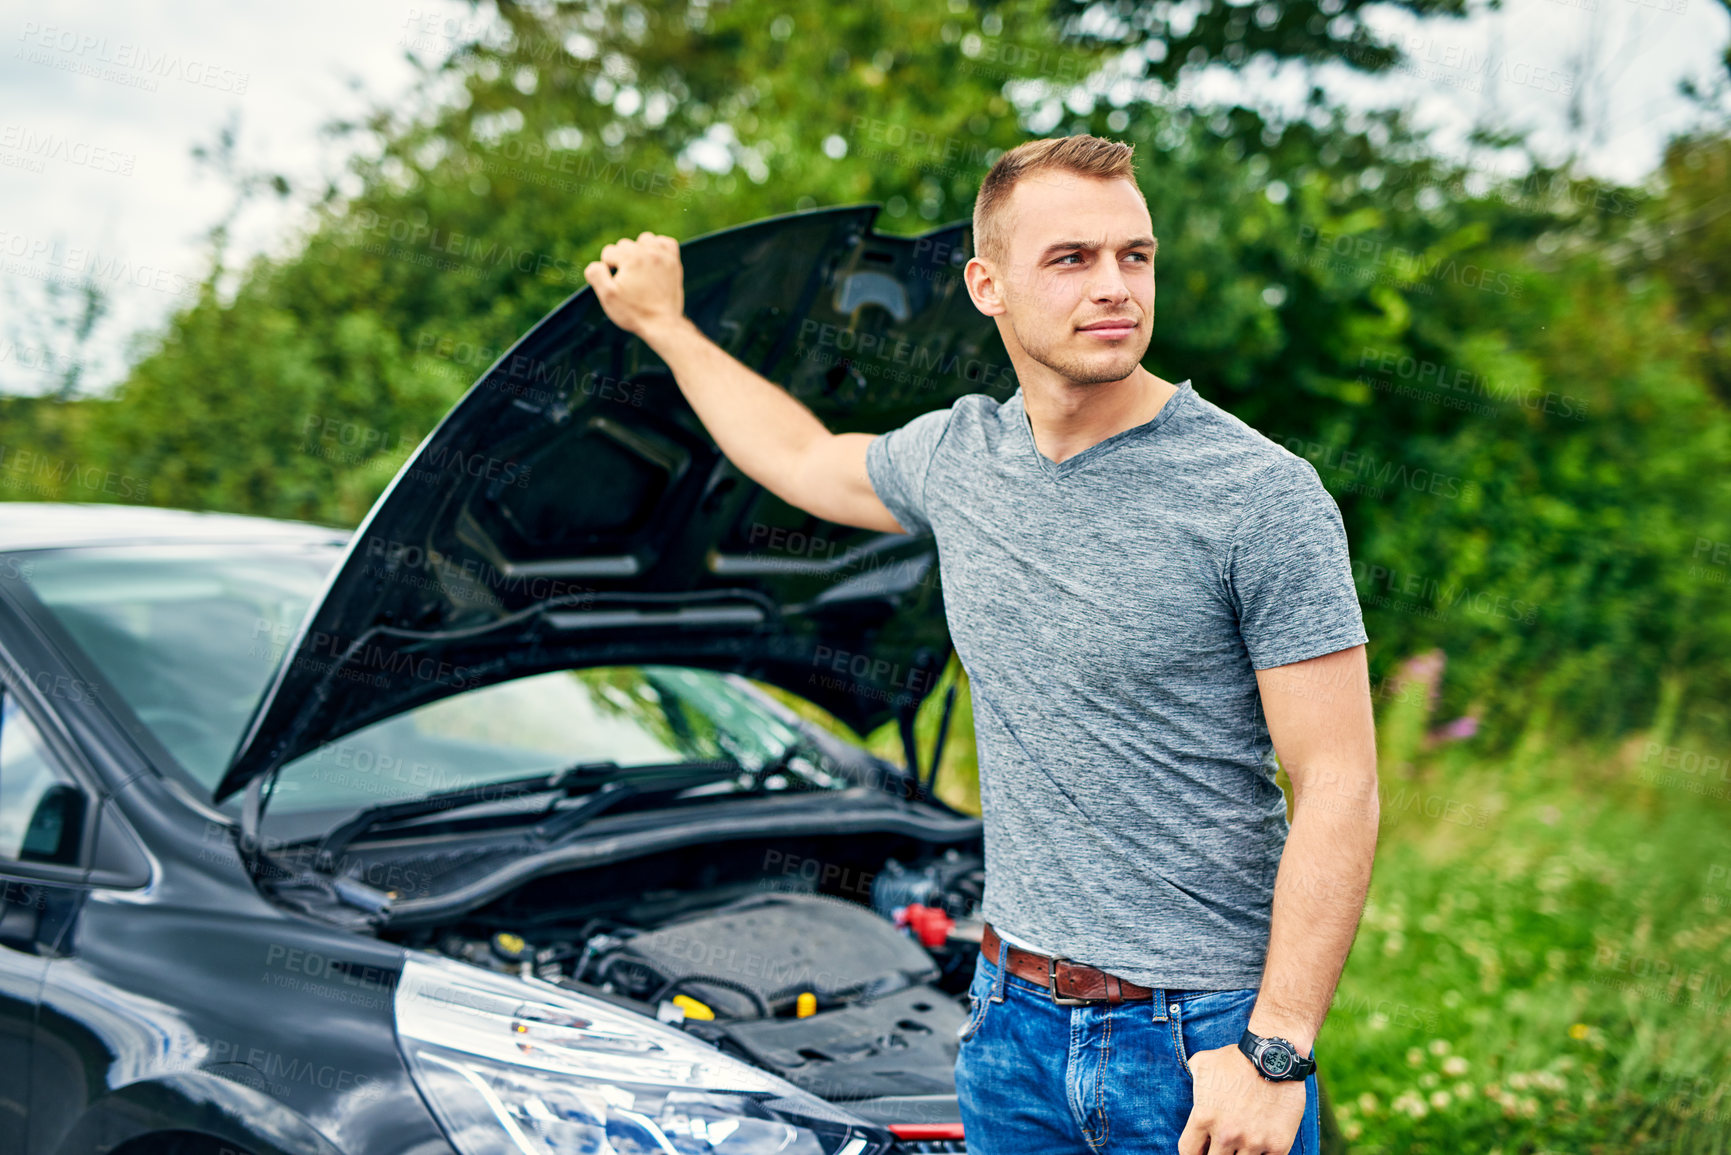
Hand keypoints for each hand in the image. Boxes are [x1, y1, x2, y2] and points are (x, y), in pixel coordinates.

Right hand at [583, 231, 685, 339]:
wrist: (662, 325)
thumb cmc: (634, 313)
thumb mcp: (608, 296)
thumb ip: (596, 275)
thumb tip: (596, 265)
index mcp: (632, 258)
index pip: (609, 252)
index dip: (608, 269)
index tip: (617, 284)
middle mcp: (649, 252)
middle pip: (625, 245)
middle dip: (622, 261)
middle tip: (628, 282)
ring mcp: (664, 257)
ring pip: (645, 240)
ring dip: (639, 251)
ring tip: (639, 270)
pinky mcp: (674, 263)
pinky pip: (666, 243)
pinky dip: (658, 248)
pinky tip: (654, 260)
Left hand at [1179, 1043, 1305, 1154]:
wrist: (1276, 1056)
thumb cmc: (1236, 1058)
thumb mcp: (1202, 1063)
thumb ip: (1190, 1080)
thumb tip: (1183, 1082)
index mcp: (1204, 1117)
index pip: (1188, 1152)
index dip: (1193, 1154)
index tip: (1201, 1150)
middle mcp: (1226, 1133)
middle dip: (1216, 1154)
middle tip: (1224, 1145)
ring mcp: (1254, 1142)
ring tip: (1243, 1143)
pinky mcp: (1278, 1145)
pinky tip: (1261, 1147)